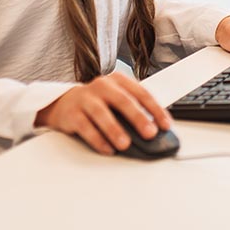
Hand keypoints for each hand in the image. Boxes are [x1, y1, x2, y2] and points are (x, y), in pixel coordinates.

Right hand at [34, 72, 170, 155]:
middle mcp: (102, 86)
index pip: (141, 93)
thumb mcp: (116, 99)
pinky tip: (107, 149)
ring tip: (126, 144)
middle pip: (123, 101)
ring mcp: (85, 98)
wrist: (64, 103)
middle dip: (138, 118)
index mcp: (118, 80)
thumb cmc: (97, 102)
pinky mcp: (72, 113)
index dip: (155, 109)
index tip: (166, 125)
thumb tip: (156, 130)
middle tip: (150, 133)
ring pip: (102, 114)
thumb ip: (134, 109)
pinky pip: (85, 127)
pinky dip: (98, 140)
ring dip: (115, 130)